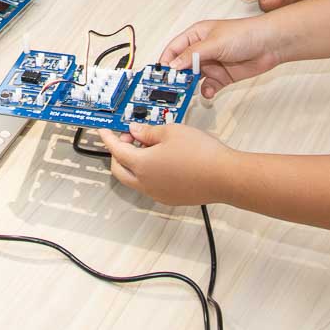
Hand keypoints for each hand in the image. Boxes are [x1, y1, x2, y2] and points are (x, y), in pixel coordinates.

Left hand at [100, 122, 235, 205]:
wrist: (225, 176)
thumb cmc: (201, 153)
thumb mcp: (171, 131)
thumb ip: (148, 131)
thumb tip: (135, 132)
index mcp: (142, 165)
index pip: (116, 150)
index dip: (108, 138)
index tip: (104, 131)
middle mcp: (146, 184)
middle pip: (119, 170)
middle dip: (119, 153)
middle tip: (130, 137)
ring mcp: (158, 194)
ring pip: (134, 179)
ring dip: (134, 163)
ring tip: (151, 145)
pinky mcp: (171, 199)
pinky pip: (150, 186)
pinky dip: (148, 173)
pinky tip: (163, 159)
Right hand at [159, 15, 283, 99]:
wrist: (271, 44)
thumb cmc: (244, 34)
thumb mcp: (214, 43)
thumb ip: (192, 55)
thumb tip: (173, 66)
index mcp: (195, 36)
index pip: (173, 49)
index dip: (165, 62)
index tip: (158, 76)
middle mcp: (201, 50)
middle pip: (182, 66)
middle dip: (175, 78)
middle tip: (169, 90)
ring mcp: (212, 64)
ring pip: (193, 78)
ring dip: (189, 87)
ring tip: (186, 95)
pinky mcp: (222, 77)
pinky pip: (209, 87)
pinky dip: (206, 92)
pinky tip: (208, 92)